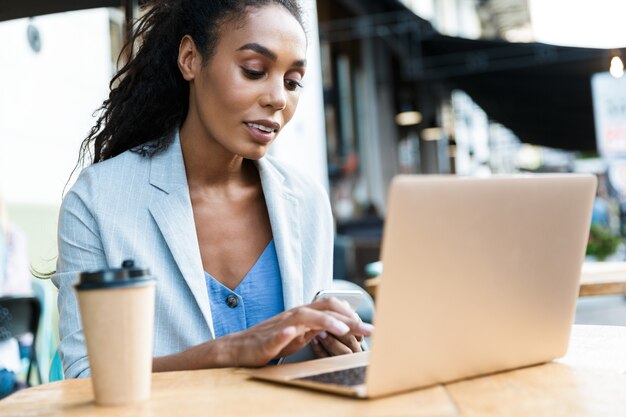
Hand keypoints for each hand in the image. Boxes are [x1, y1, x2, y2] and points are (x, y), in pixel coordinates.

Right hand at [219, 297, 372, 366]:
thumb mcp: (299, 335)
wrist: (240, 348)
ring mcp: (281, 325)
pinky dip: (286, 333)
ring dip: (325, 321)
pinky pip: (278, 334)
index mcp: (303, 314)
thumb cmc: (271, 341)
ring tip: (342, 329)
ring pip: (304, 317)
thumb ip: (316, 328)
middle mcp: (294, 315)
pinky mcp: (267, 339)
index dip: (350, 315)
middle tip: (367, 329)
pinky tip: (293, 333)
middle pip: (323, 308)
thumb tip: (336, 325)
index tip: (367, 328)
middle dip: (347, 318)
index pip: (331, 308)